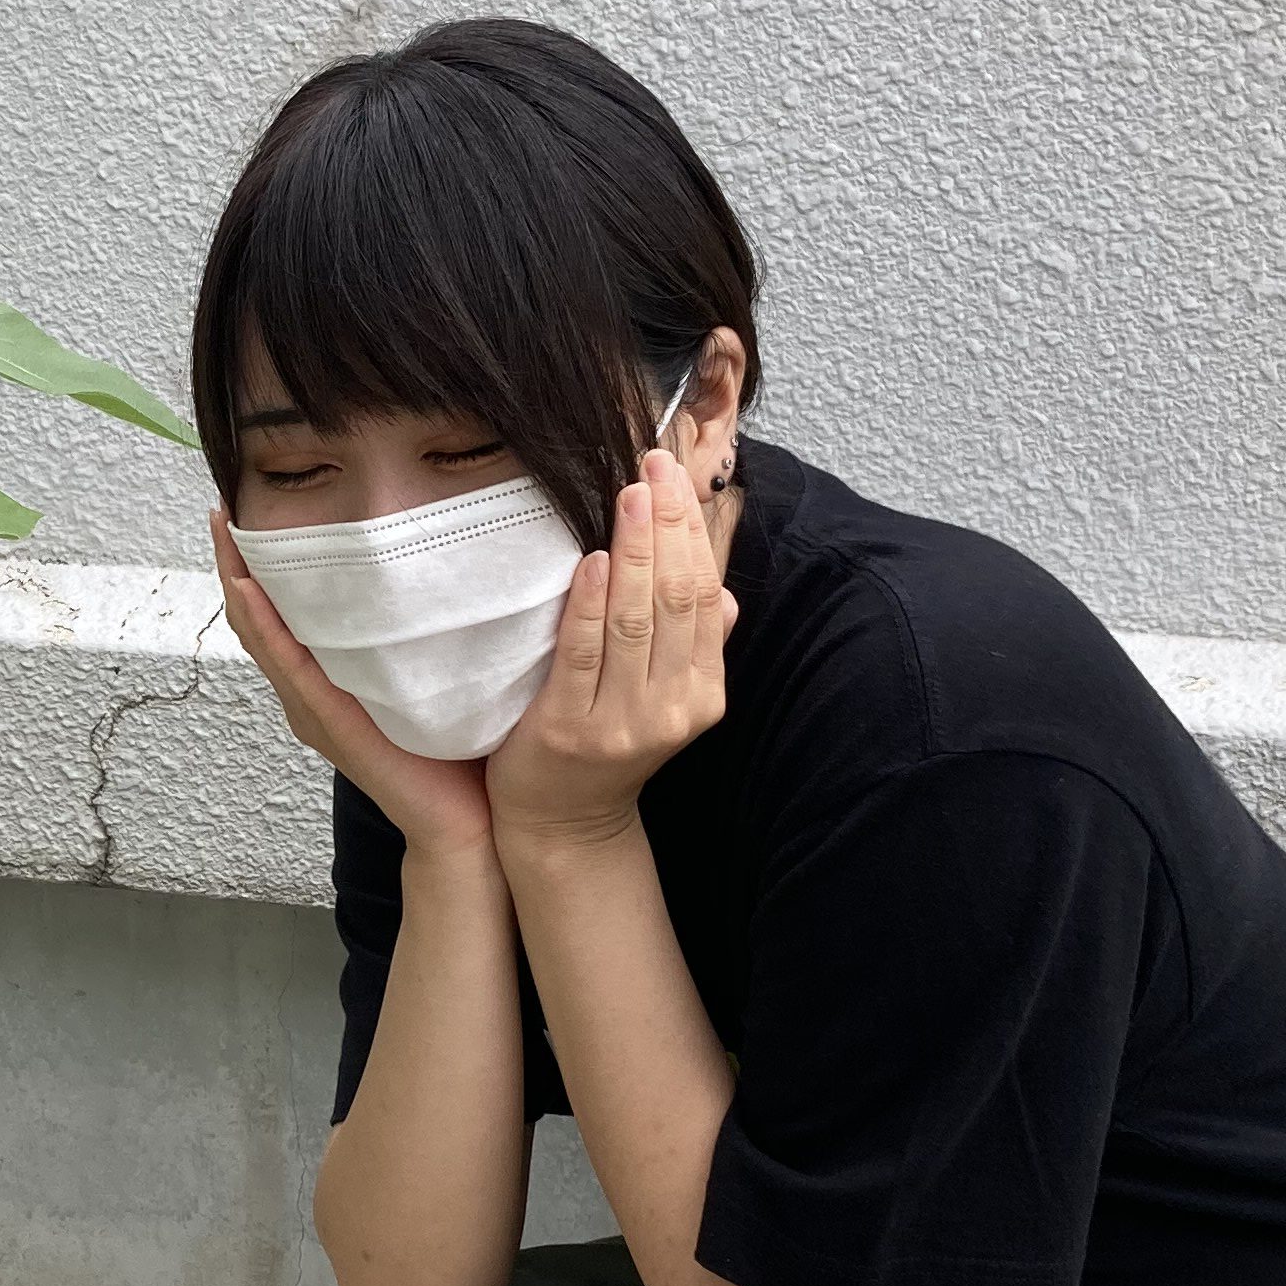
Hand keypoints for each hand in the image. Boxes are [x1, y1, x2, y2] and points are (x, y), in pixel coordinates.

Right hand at [211, 511, 496, 854]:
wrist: (467, 821)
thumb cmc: (456, 754)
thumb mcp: (433, 673)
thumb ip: (426, 629)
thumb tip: (446, 562)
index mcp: (328, 679)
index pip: (280, 611)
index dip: (258, 563)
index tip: (249, 508)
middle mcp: (309, 692)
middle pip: (255, 617)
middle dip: (235, 562)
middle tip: (221, 506)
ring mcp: (312, 708)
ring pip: (259, 635)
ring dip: (236, 581)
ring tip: (222, 531)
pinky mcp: (327, 722)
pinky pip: (288, 667)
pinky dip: (264, 626)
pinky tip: (248, 590)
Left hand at [486, 449, 735, 853]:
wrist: (563, 822)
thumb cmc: (608, 744)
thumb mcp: (664, 695)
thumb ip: (692, 644)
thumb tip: (722, 595)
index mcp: (703, 693)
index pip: (703, 595)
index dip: (692, 531)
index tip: (673, 473)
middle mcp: (672, 709)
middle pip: (676, 600)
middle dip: (667, 525)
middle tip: (652, 463)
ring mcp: (622, 723)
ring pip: (636, 621)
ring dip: (634, 551)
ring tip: (630, 494)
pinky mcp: (569, 730)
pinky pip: (584, 654)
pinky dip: (590, 604)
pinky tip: (592, 560)